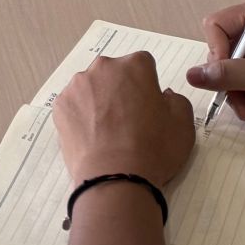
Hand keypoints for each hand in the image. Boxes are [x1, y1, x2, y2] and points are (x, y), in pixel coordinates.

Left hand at [53, 50, 193, 188]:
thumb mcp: (183, 125)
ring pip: (92, 88)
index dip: (146, 88)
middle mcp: (104, 67)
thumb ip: (175, 100)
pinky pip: (74, 105)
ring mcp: (78, 85)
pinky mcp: (61, 105)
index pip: (143, 66)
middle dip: (120, 91)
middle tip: (127, 122)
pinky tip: (91, 137)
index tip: (147, 109)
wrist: (115, 178)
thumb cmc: (154, 150)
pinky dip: (80, 116)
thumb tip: (162, 96)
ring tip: (107, 133)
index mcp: (135, 65)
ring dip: (99, 102)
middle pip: (115, 74)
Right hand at [188, 5, 244, 148]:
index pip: (215, 27)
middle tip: (238, 102)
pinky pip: (243, 89)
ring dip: (238, 97)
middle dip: (227, 81)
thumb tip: (191, 75)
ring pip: (230, 76)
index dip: (215, 52)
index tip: (223, 75)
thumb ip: (226, 74)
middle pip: (220, 53)